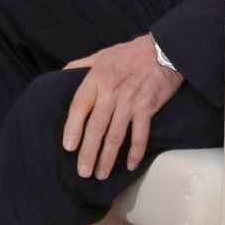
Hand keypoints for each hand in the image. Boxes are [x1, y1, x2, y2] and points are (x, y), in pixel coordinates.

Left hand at [61, 35, 182, 178]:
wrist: (163, 49)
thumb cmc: (129, 53)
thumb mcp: (100, 55)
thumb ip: (79, 65)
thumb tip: (60, 76)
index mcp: (96, 78)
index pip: (79, 106)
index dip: (72, 128)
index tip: (68, 147)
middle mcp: (111, 92)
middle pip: (96, 127)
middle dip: (88, 152)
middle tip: (83, 172)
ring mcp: (130, 101)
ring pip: (115, 135)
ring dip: (107, 157)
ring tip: (100, 174)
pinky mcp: (147, 107)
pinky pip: (140, 135)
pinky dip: (135, 152)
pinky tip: (129, 166)